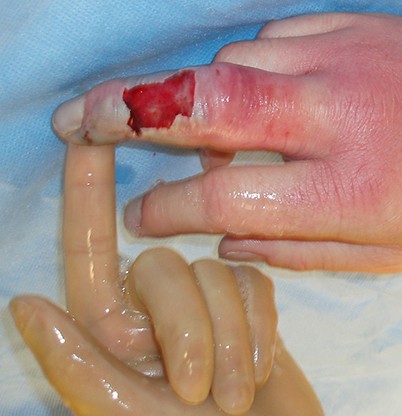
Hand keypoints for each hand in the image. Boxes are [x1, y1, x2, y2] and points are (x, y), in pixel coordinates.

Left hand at [10, 144, 322, 414]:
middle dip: (190, 329)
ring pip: (217, 273)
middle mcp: (152, 308)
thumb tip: (22, 304)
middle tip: (199, 393)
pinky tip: (256, 368)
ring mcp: (204, 304)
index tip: (86, 133)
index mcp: (108, 330)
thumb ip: (74, 363)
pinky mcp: (251, 304)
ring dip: (229, 338)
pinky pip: (255, 284)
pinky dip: (259, 329)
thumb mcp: (123, 411)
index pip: (90, 247)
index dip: (87, 191)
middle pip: (167, 266)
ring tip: (232, 394)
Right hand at [52, 13, 401, 271]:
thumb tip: (219, 234)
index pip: (218, 196)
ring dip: (211, 99)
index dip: (164, 209)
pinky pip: (273, 39)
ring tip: (230, 134)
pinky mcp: (355, 24)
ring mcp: (345, 57)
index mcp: (346, 189)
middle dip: (128, 111)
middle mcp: (337, 115)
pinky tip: (280, 96)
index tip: (142, 214)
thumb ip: (295, 249)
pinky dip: (257, 69)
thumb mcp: (387, 254)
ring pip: (234, 63)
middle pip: (204, 100)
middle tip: (83, 120)